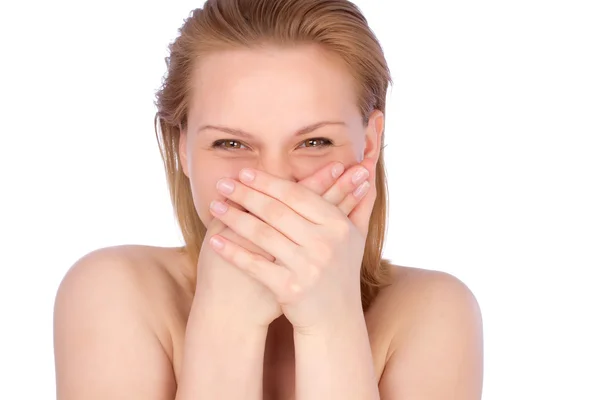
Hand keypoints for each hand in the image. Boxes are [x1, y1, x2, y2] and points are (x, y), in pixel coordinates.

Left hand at [207, 158, 376, 330]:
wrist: (336, 318)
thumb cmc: (342, 270)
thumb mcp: (357, 235)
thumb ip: (361, 200)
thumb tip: (369, 166)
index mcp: (338, 225)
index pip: (296, 195)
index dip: (268, 182)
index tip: (244, 173)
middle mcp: (325, 244)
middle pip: (276, 211)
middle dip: (246, 195)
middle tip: (223, 183)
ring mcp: (308, 267)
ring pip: (262, 235)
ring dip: (234, 218)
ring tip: (214, 206)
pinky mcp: (291, 289)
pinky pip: (255, 265)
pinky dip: (233, 252)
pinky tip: (214, 240)